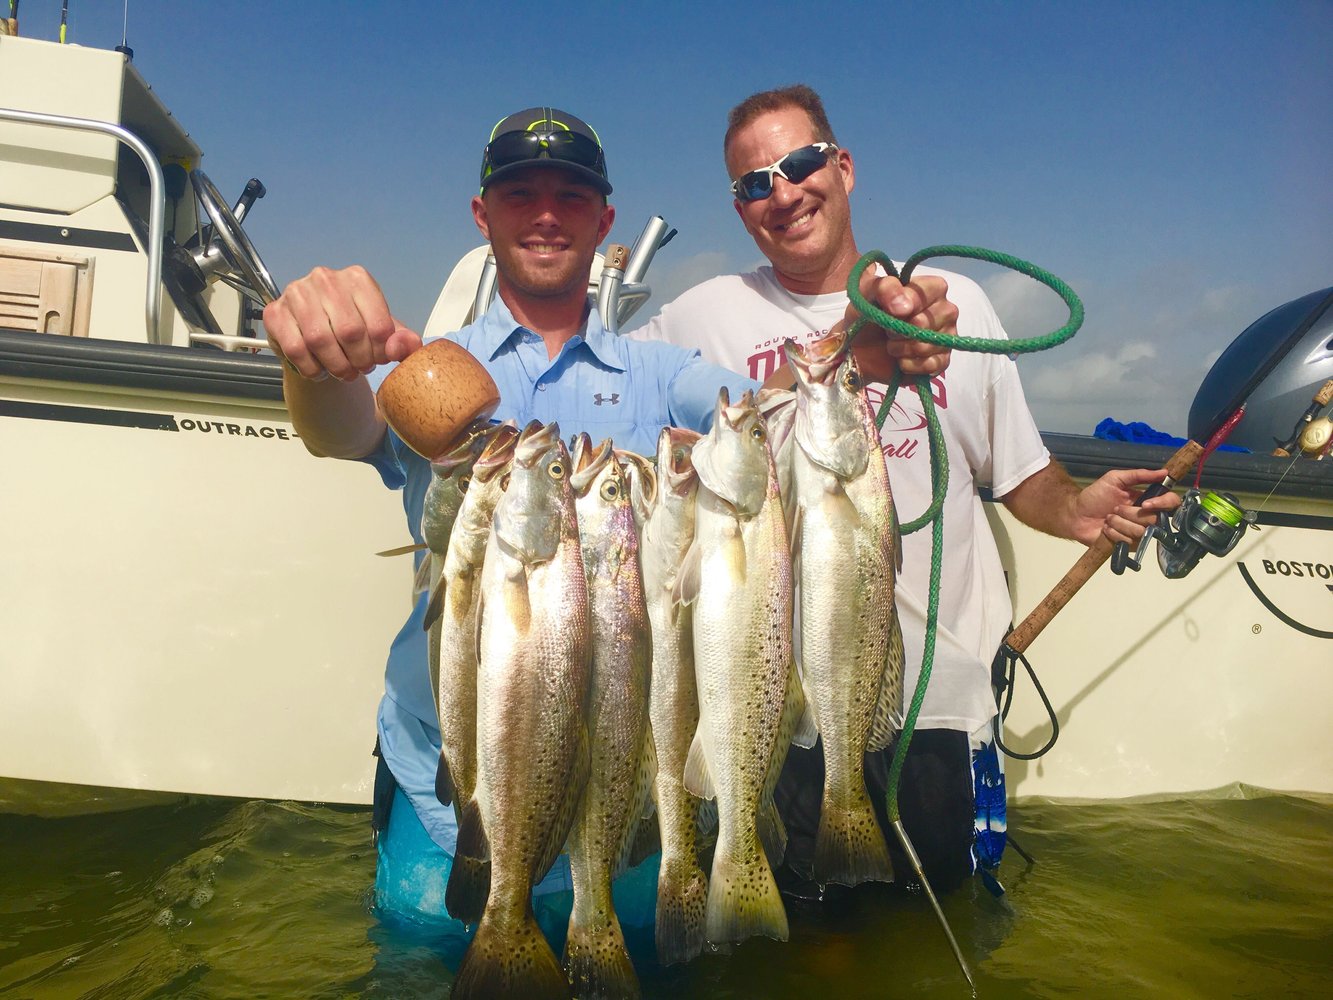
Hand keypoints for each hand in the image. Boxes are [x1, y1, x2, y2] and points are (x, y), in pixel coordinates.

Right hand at [262, 265, 422, 381]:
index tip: (378, 359)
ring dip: (336, 366)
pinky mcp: (275, 312)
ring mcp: (297, 292)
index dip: (381, 352)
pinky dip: (312, 368)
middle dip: (359, 360)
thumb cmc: (353, 330)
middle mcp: (325, 278)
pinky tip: (319, 369)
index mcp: (357, 278)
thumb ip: (402, 341)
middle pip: (350, 332)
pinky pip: (296, 349)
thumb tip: (403, 347)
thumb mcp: (383, 334)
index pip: (378, 324)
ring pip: (320, 340)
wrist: (315, 335)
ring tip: (343, 372)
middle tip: (360, 369)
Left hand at [840, 269, 954, 381]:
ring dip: (899, 348)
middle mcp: (946, 310)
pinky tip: (900, 360)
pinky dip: (908, 365)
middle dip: (898, 329)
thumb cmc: (869, 312)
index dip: (903, 305)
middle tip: (888, 330)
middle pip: (924, 322)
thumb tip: (903, 307)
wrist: (860, 345)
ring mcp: (947, 337)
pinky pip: (930, 366)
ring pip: (925, 346)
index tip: (889, 310)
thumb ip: (886, 288)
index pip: (926, 293)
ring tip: (892, 344)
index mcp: (934, 288)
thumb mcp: (868, 290)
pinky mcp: (942, 361)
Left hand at [1073, 468, 1182, 545]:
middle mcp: (1147, 517)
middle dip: (1131, 513)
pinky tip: (1105, 529)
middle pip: (1156, 519)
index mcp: (1147, 500)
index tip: (1145, 504)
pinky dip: (1114, 533)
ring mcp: (1139, 533)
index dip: (1163, 503)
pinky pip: (1129, 541)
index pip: (1171, 503)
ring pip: (1141, 531)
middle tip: (1115, 509)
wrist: (1076, 514)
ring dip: (1120, 523)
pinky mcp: (1129, 545)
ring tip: (1108, 518)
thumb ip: (1139, 475)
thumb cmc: (1095, 496)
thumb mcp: (1115, 479)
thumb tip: (1164, 472)